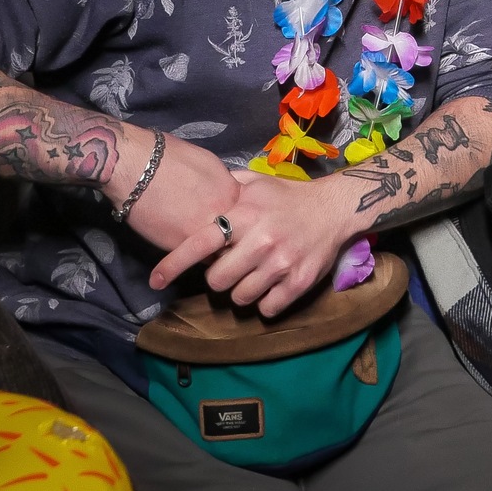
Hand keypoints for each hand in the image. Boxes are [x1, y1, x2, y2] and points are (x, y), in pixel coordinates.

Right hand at [105, 124, 243, 251]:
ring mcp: (206, 232)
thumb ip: (222, 185)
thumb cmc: (169, 156)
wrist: (137, 164)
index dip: (235, 223)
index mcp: (233, 193)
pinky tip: (181, 252)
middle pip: (235, 238)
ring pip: (216, 252)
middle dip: (226, 241)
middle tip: (211, 241)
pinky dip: (190, 258)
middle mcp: (225, 214)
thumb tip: (223, 195)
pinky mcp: (184, 247)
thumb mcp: (209, 164)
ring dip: (209, 253)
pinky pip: (195, 259)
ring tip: (197, 250)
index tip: (224, 225)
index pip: (245, 218)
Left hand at [147, 169, 357, 316]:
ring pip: (241, 298)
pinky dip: (265, 303)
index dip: (174, 264)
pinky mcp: (299, 282)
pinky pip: (267, 308)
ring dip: (241, 292)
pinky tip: (271, 287)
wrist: (335, 208)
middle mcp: (262, 240)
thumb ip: (226, 187)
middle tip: (229, 269)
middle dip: (218, 278)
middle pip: (217, 281)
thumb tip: (195, 189)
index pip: (200, 244)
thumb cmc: (289, 197)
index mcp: (246, 215)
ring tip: (252, 276)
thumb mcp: (257, 182)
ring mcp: (281, 263)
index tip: (156, 280)